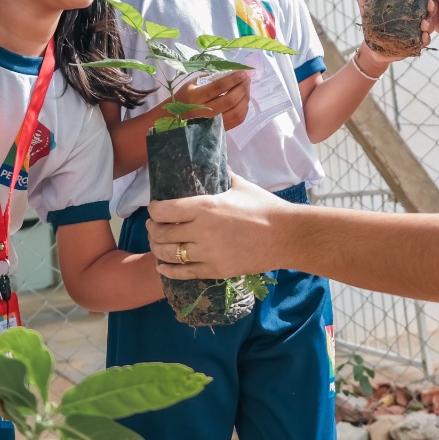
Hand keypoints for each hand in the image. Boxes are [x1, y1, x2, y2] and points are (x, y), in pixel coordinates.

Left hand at [147, 174, 292, 278]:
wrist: (286, 235)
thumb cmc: (265, 207)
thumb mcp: (240, 185)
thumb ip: (222, 176)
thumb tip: (214, 166)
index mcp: (205, 206)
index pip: (163, 209)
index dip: (154, 209)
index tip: (155, 208)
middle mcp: (201, 230)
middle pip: (161, 233)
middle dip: (153, 229)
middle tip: (153, 226)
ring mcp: (208, 253)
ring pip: (168, 255)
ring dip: (157, 249)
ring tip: (157, 244)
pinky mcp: (216, 270)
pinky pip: (183, 273)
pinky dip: (168, 271)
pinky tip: (162, 267)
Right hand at [172, 69, 251, 129]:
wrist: (175, 118)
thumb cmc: (184, 96)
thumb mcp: (192, 83)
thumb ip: (211, 78)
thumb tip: (232, 72)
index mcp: (195, 97)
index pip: (218, 87)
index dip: (233, 79)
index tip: (243, 72)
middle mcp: (203, 111)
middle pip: (230, 100)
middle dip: (242, 87)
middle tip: (247, 78)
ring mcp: (212, 123)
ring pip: (236, 112)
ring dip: (245, 98)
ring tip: (247, 88)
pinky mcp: (218, 129)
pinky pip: (237, 120)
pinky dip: (244, 109)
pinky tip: (244, 100)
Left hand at [353, 0, 431, 64]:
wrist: (372, 48)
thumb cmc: (374, 26)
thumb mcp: (368, 13)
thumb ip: (365, 3)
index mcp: (408, 9)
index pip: (421, 0)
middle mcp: (416, 19)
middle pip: (429, 12)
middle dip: (432, 9)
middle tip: (429, 5)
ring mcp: (417, 32)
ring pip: (429, 27)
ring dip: (429, 25)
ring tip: (424, 24)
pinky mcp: (415, 45)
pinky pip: (424, 42)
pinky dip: (426, 40)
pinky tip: (423, 37)